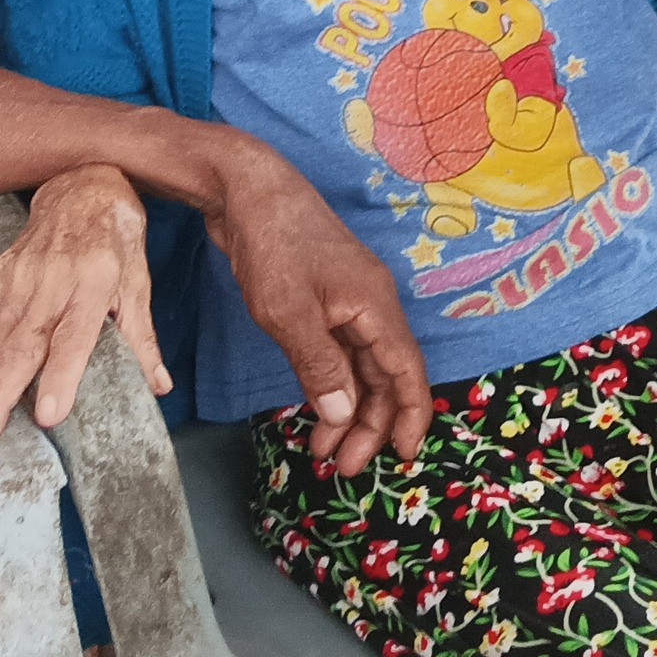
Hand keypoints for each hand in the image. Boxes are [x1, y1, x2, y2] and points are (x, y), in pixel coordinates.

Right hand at [0, 163, 167, 450]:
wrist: (83, 182)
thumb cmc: (116, 238)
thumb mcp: (139, 280)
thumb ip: (142, 336)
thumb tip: (160, 386)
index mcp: (94, 283)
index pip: (75, 335)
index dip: (61, 375)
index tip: (47, 415)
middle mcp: (51, 283)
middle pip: (20, 345)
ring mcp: (17, 280)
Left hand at [208, 137, 434, 475]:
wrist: (247, 189)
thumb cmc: (272, 242)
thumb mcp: (290, 313)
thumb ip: (320, 366)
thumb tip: (344, 415)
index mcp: (375, 306)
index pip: (407, 372)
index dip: (410, 417)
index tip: (402, 457)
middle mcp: (370, 305)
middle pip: (384, 377)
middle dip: (369, 426)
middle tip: (343, 468)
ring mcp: (347, 301)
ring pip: (360, 367)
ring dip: (347, 410)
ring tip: (323, 451)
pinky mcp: (323, 299)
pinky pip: (339, 352)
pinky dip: (331, 384)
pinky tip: (315, 408)